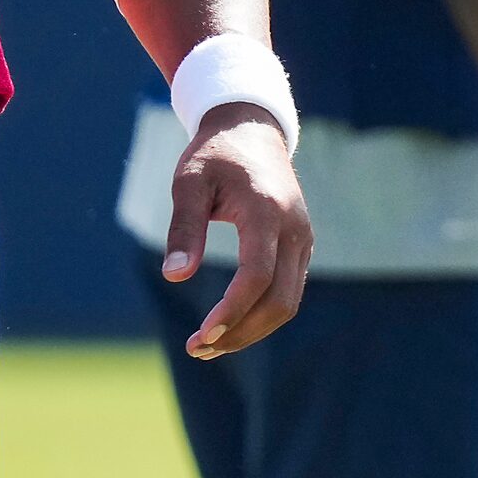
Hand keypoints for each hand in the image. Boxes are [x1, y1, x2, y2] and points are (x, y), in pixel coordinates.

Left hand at [160, 106, 312, 359]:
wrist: (252, 128)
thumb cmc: (215, 155)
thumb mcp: (189, 182)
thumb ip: (183, 228)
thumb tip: (175, 275)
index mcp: (267, 210)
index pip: (257, 275)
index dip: (232, 311)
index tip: (202, 334)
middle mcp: (294, 228)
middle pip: (279, 300)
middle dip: (240, 332)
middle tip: (198, 348)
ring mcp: (303, 237)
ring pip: (288, 302)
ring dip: (251, 330)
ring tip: (209, 344)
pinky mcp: (301, 244)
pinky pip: (288, 291)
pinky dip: (262, 314)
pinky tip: (230, 323)